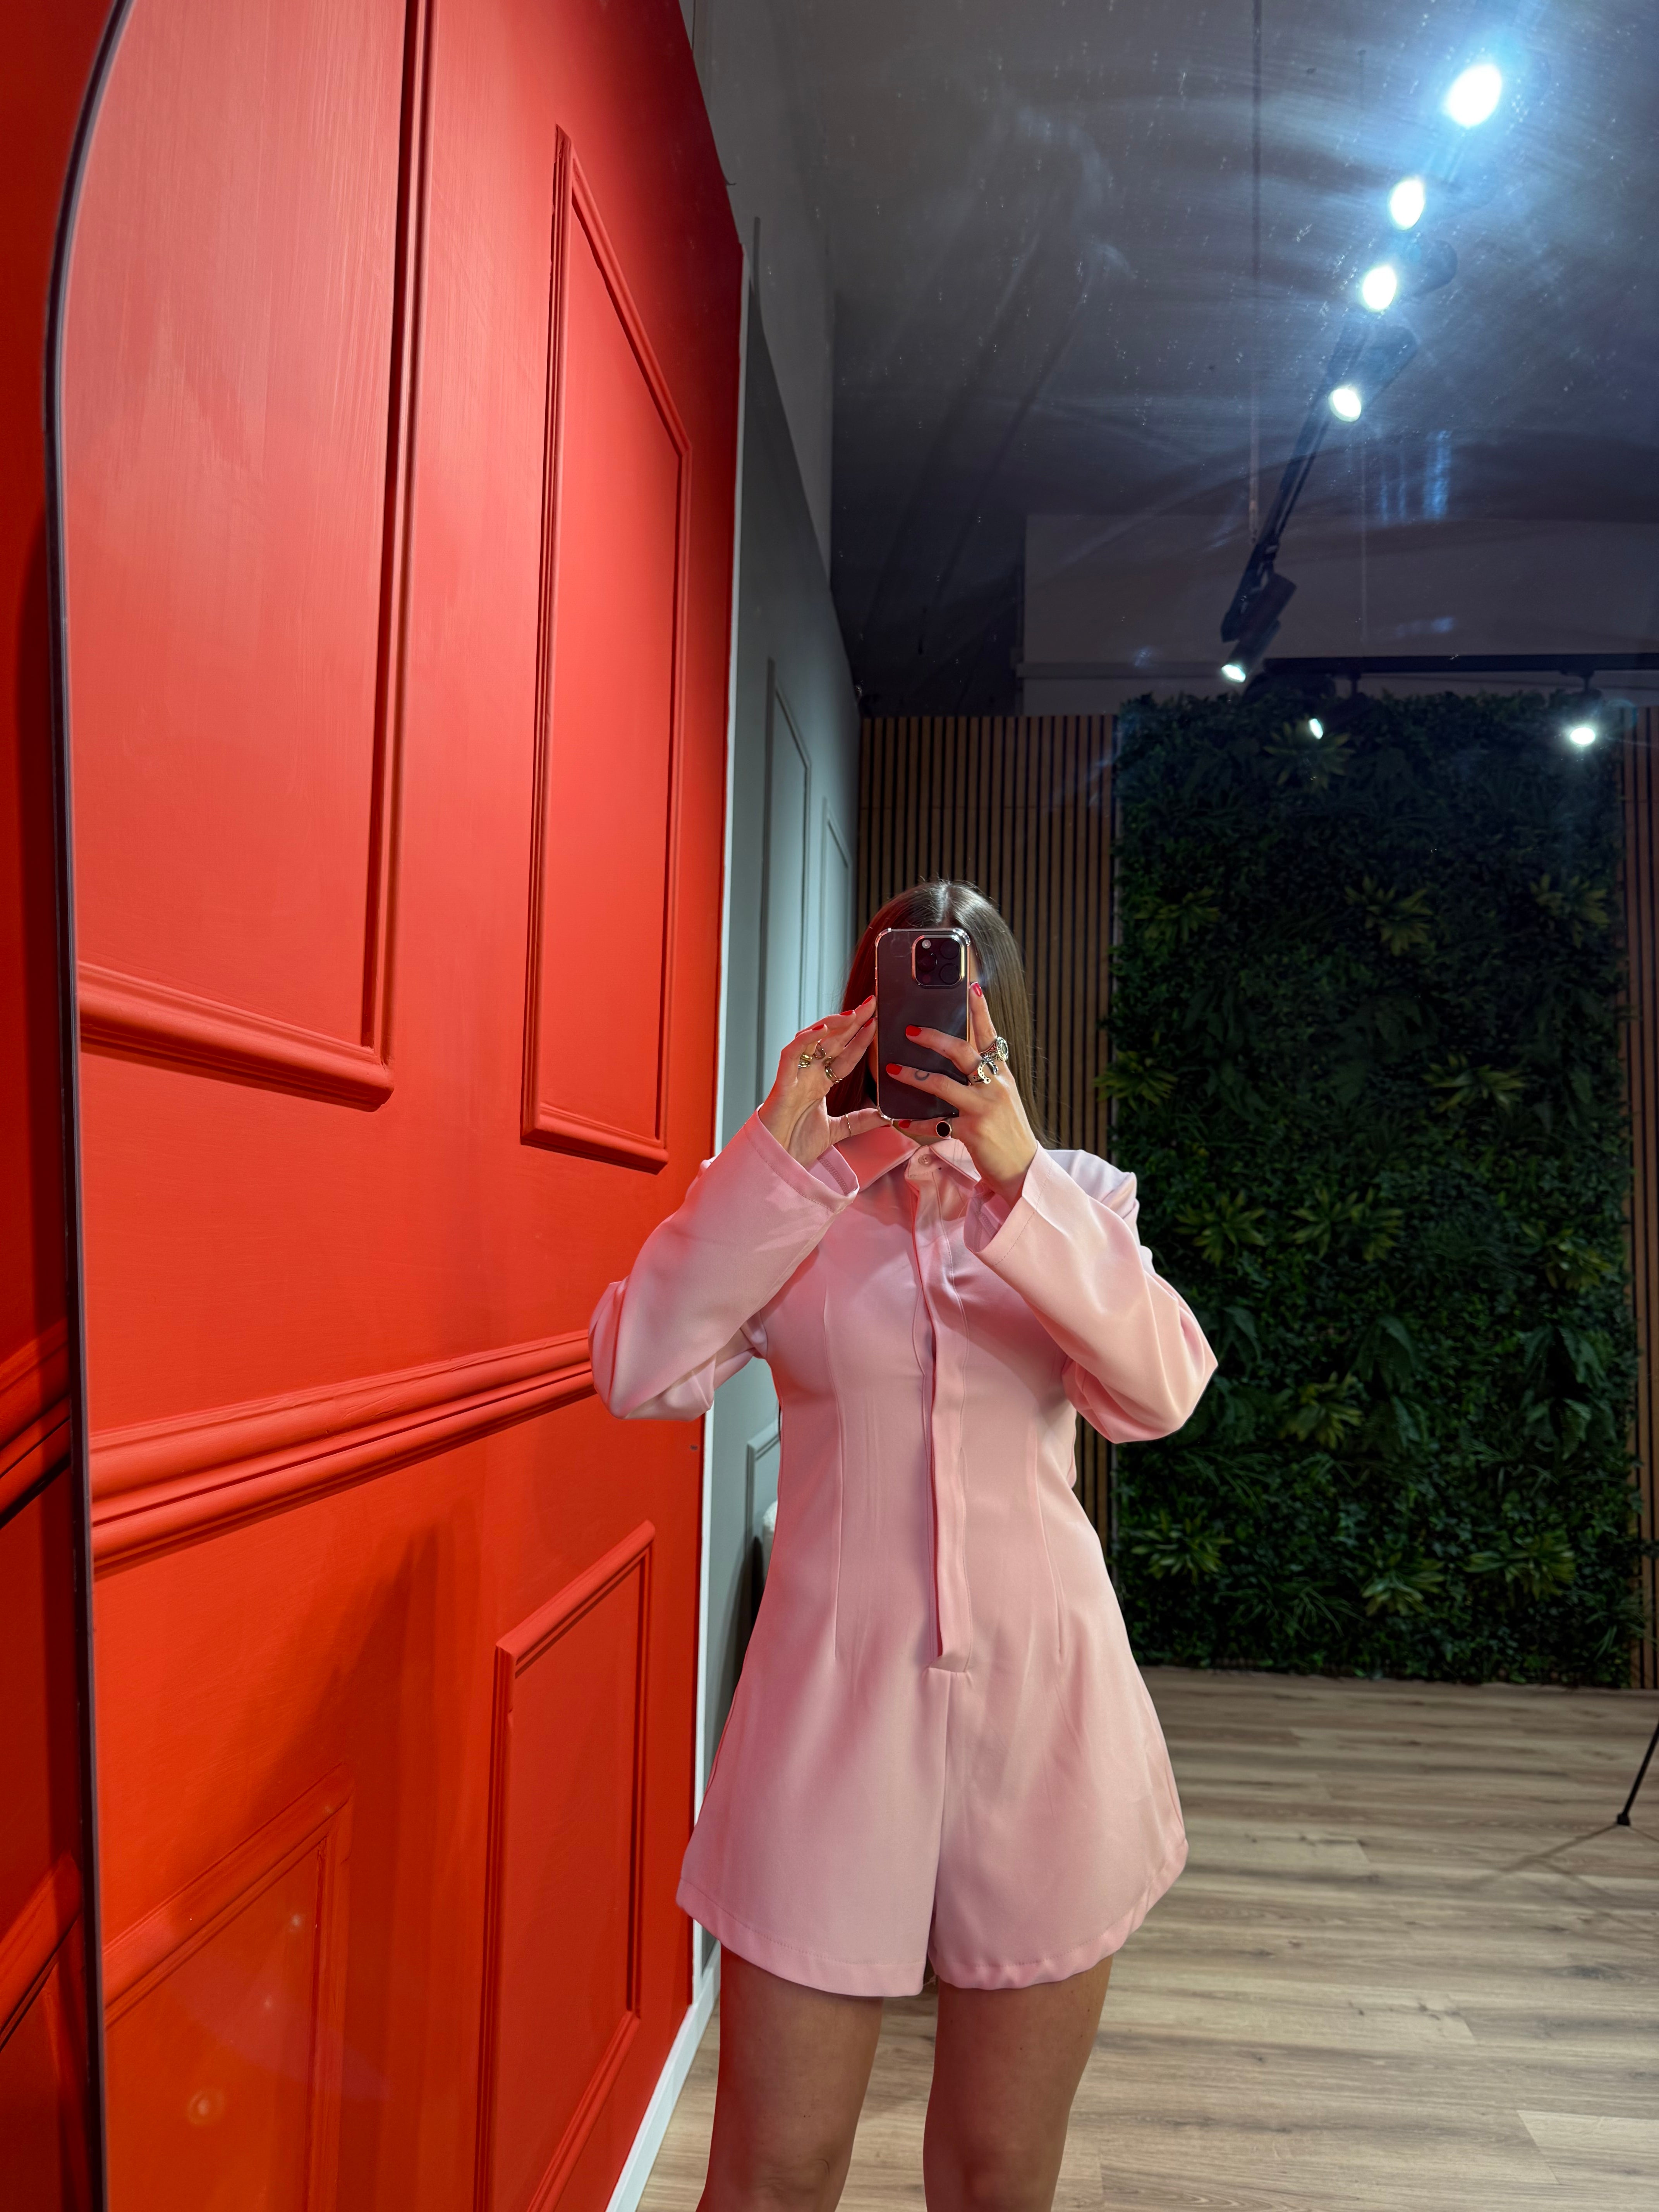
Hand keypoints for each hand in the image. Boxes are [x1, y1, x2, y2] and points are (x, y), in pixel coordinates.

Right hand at [757, 998, 883, 1167]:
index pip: (844, 1055)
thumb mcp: (838, 1131)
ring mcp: (794, 1077)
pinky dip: (805, 1040)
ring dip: (832, 1024)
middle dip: (851, 1021)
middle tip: (871, 1002)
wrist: (777, 1164)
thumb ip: (861, 1121)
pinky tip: (823, 1029)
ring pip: (812, 1040)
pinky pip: (790, 1054)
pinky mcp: (782, 1083)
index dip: (860, 1039)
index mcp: (819, 1083)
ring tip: (853, 1013)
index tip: (877, 1023)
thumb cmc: (797, 1146)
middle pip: (832, 1041)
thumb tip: (888, 1116)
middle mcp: (807, 1075)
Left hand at [886, 984, 1037, 1204]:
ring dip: (915, 1076)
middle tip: (911, 1029)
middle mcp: (995, 1086)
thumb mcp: (1002, 1098)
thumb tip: (961, 1059)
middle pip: (963, 1052)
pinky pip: (937, 1124)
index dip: (980, 1010)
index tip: (970, 985)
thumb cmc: (1008, 1132)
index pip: (989, 1035)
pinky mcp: (973, 1132)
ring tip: (893, 1069)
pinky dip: (915, 1123)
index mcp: (1002, 1075)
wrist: (1024, 1169)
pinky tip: (897, 1120)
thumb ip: (985, 1078)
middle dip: (935, 1037)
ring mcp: (984, 1108)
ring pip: (944, 1084)